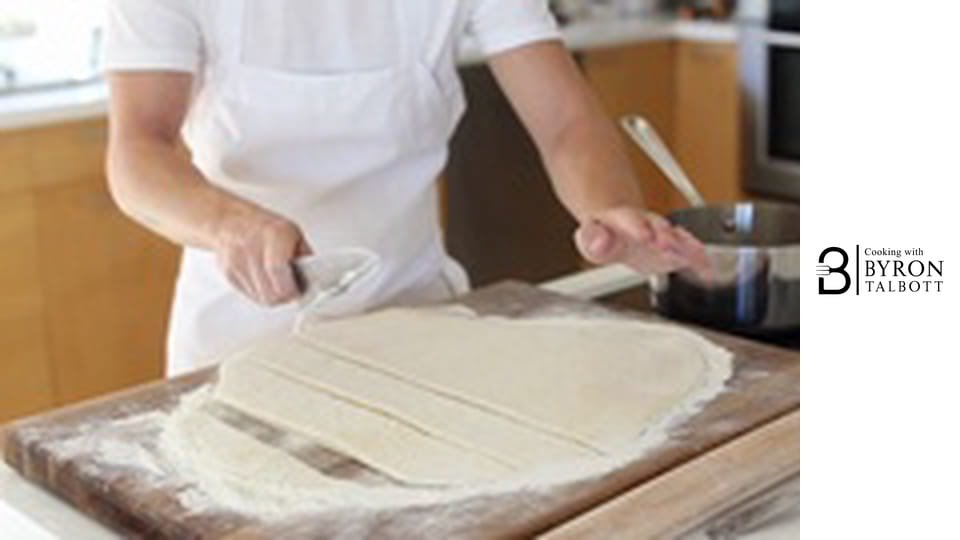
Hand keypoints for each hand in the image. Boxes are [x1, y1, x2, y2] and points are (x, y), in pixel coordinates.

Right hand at [211, 207, 311, 304]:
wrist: (230, 221)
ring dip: (274, 296)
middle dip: (285, 296)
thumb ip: (305, 257)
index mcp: (273, 233)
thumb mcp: (293, 233)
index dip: (290, 287)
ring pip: (261, 298)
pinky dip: (261, 293)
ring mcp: (236, 260)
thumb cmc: (266, 227)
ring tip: (279, 284)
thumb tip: (318, 279)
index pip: (277, 269)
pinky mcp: (228, 273)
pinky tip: (266, 281)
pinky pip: (251, 295)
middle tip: (292, 291)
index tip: (299, 291)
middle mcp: (252, 246)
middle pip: (270, 291)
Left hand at [574, 206, 707, 274]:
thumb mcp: (590, 237)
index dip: (639, 227)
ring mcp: (663, 235)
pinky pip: (689, 252)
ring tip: (695, 255)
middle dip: (665, 236)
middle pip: (659, 227)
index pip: (631, 220)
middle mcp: (648, 224)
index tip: (644, 236)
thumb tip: (597, 243)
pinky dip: (698, 259)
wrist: (619, 228)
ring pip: (677, 238)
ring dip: (685, 246)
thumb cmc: (605, 234)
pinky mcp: (674, 249)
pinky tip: (707, 269)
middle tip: (668, 245)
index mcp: (625, 219)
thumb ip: (592, 240)